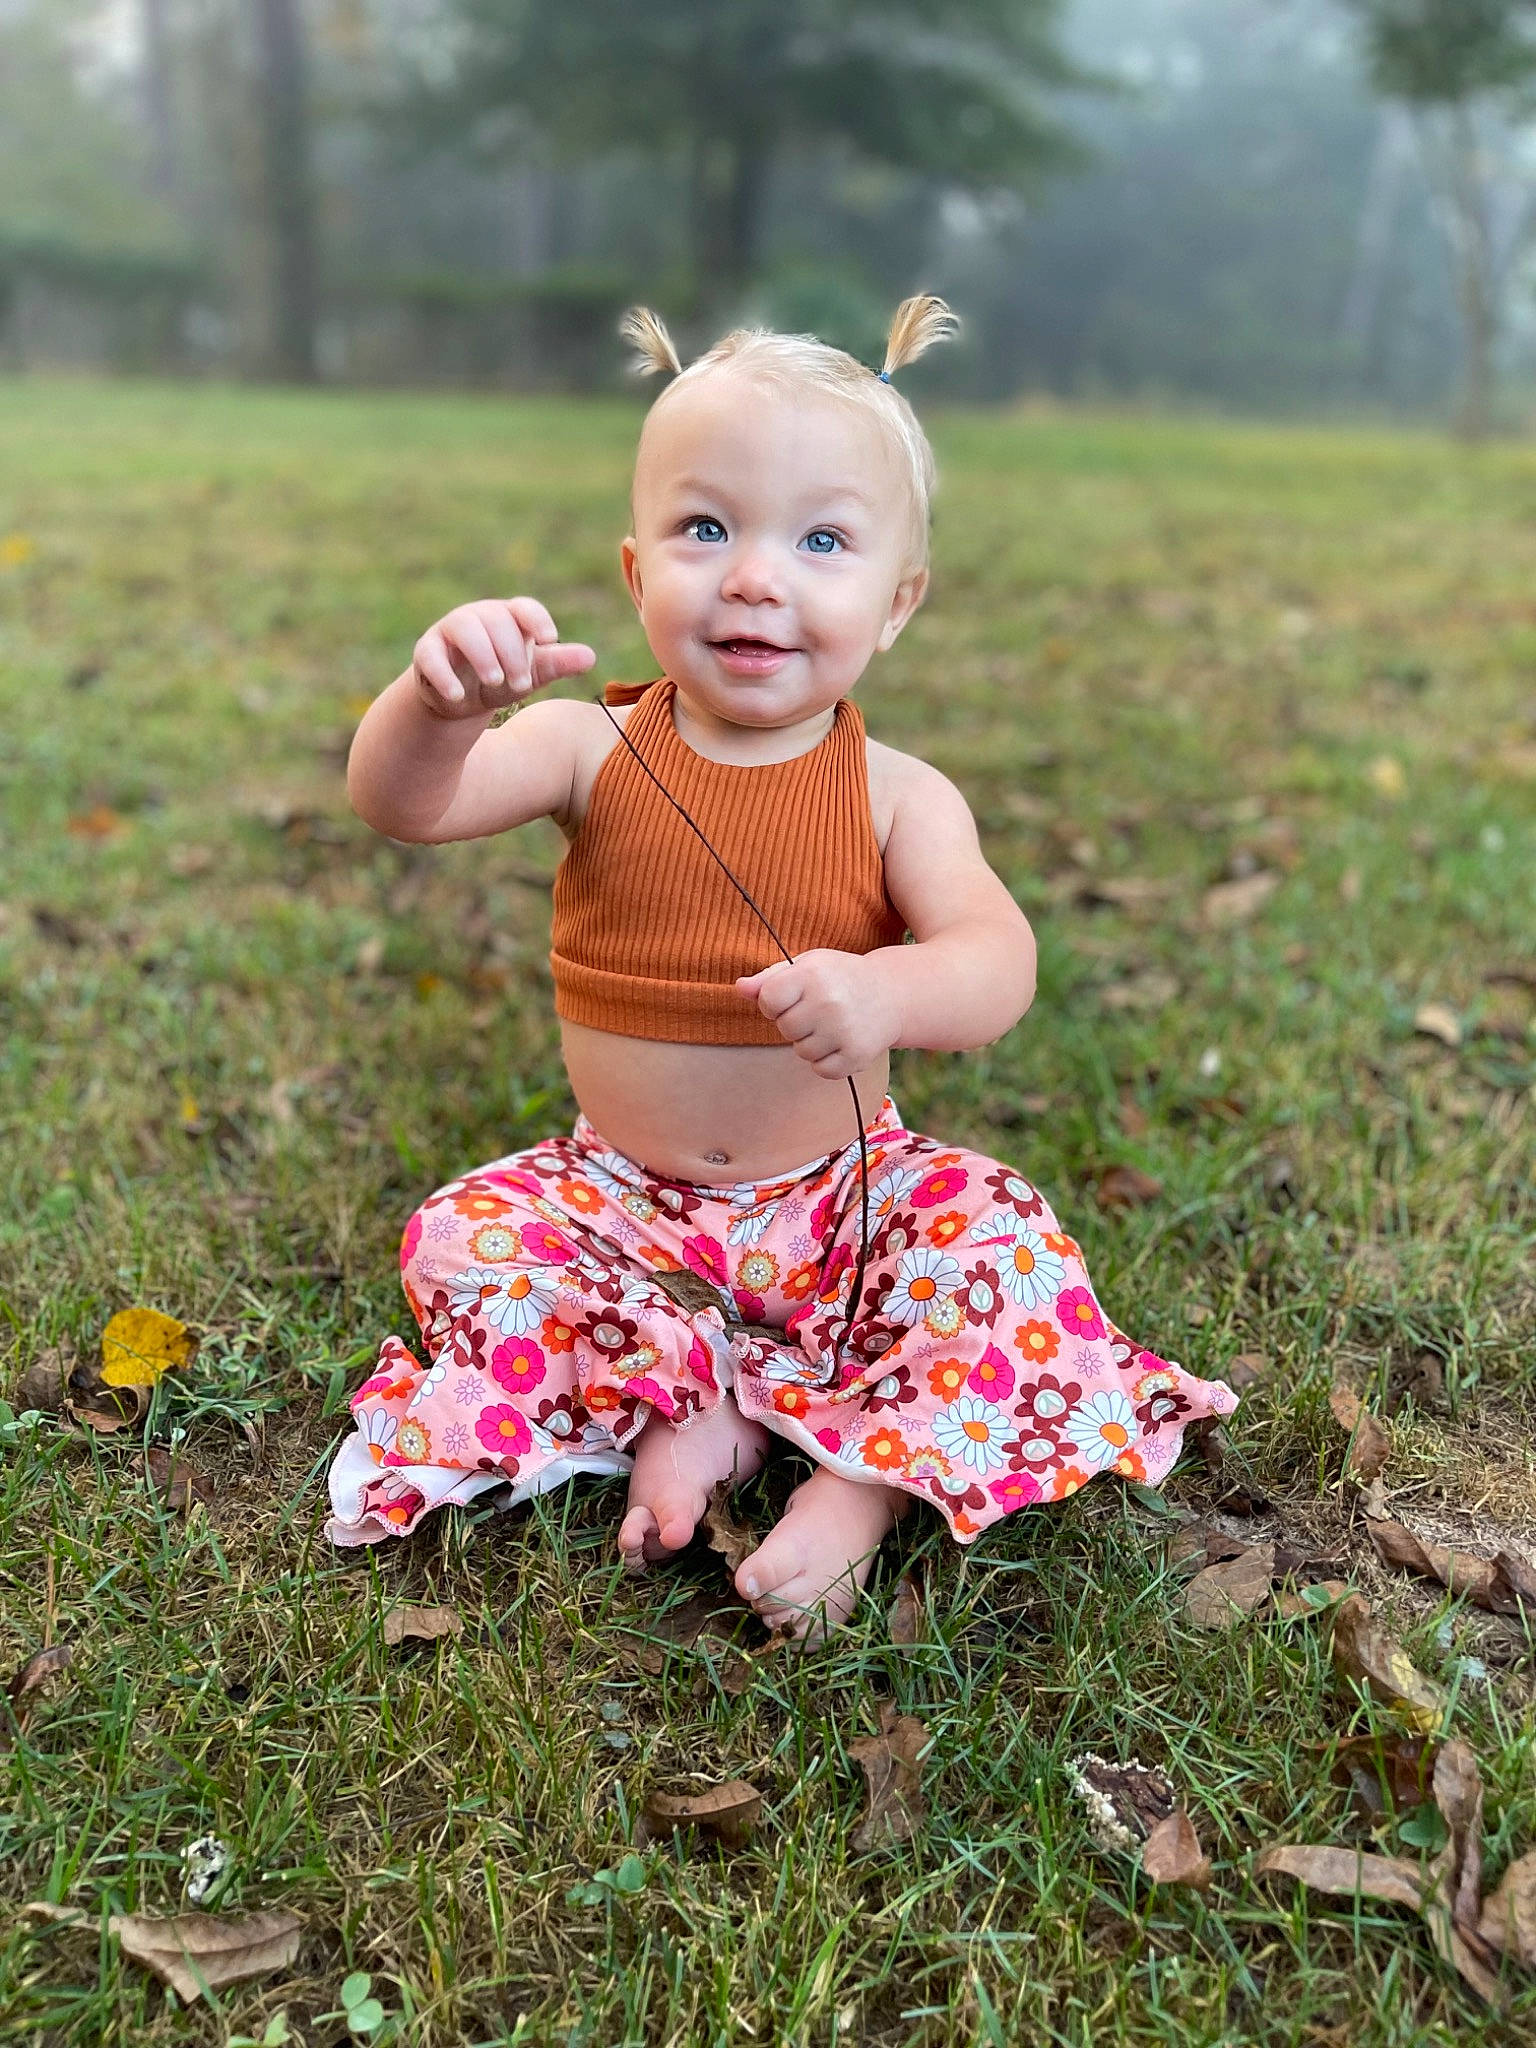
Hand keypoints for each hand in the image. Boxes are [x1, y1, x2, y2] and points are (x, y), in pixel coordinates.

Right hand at [411, 596, 594, 719]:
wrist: (459, 699)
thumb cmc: (500, 679)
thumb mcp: (531, 674)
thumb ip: (556, 663)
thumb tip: (590, 656)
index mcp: (508, 618)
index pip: (524, 608)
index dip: (537, 620)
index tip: (550, 639)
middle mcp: (479, 617)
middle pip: (497, 620)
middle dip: (511, 652)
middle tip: (522, 684)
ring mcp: (450, 631)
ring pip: (465, 629)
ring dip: (482, 654)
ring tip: (495, 681)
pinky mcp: (426, 652)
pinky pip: (431, 656)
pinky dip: (444, 676)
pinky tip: (458, 696)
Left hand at [736, 950, 900, 1077]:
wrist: (892, 993)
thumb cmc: (839, 977)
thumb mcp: (807, 966)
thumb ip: (770, 978)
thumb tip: (739, 988)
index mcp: (812, 974)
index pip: (768, 1000)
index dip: (774, 1002)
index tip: (791, 997)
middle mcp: (828, 1002)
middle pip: (784, 1028)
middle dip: (795, 1022)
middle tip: (818, 1010)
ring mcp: (844, 1030)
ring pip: (802, 1051)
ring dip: (811, 1042)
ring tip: (832, 1024)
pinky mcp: (856, 1055)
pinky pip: (822, 1069)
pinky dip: (827, 1060)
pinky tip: (841, 1040)